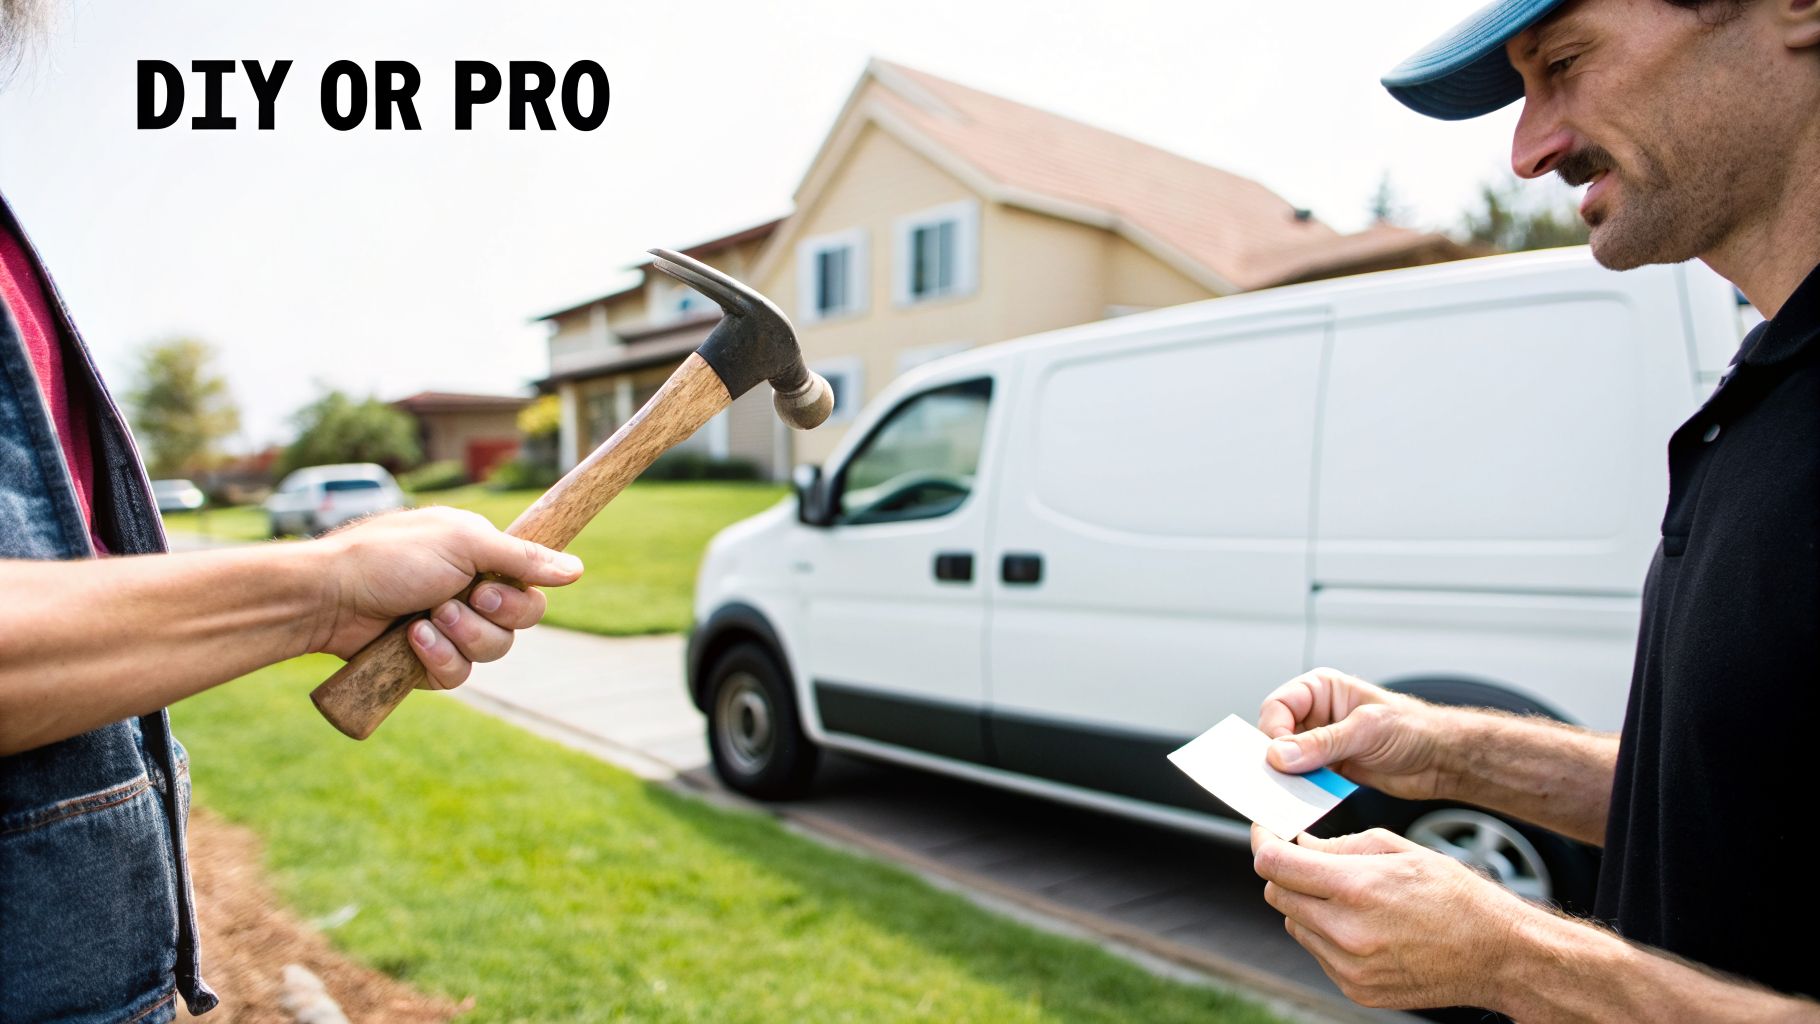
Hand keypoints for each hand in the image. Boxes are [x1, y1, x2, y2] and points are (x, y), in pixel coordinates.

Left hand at [309, 507, 583, 687]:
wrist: (328, 596)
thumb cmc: (389, 557)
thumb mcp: (463, 543)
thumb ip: (523, 558)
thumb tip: (577, 569)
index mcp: (483, 558)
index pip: (533, 587)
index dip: (520, 597)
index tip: (488, 588)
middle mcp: (471, 592)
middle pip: (521, 623)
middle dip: (490, 617)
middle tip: (455, 599)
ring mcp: (450, 629)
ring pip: (493, 653)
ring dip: (461, 637)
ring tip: (425, 620)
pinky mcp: (427, 662)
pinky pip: (459, 675)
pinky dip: (438, 658)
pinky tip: (411, 641)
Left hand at [1251, 824, 1530, 1010]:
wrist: (1498, 955)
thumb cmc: (1455, 896)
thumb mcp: (1399, 850)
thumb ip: (1339, 846)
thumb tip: (1299, 844)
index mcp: (1356, 888)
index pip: (1275, 865)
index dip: (1262, 842)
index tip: (1265, 833)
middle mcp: (1347, 932)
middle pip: (1277, 895)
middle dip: (1285, 872)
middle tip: (1306, 860)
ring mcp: (1349, 966)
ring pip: (1294, 925)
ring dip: (1306, 906)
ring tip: (1349, 896)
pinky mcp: (1356, 989)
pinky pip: (1318, 953)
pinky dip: (1326, 935)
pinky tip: (1362, 925)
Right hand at [1257, 667, 1450, 800]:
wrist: (1442, 759)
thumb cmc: (1413, 729)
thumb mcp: (1366, 730)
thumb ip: (1322, 743)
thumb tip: (1280, 754)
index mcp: (1322, 689)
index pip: (1278, 706)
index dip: (1273, 731)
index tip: (1277, 756)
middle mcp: (1317, 714)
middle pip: (1276, 734)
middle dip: (1277, 756)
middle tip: (1279, 777)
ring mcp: (1322, 742)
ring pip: (1287, 759)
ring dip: (1289, 776)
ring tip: (1295, 790)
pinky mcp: (1329, 768)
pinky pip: (1304, 778)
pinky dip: (1303, 790)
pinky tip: (1310, 798)